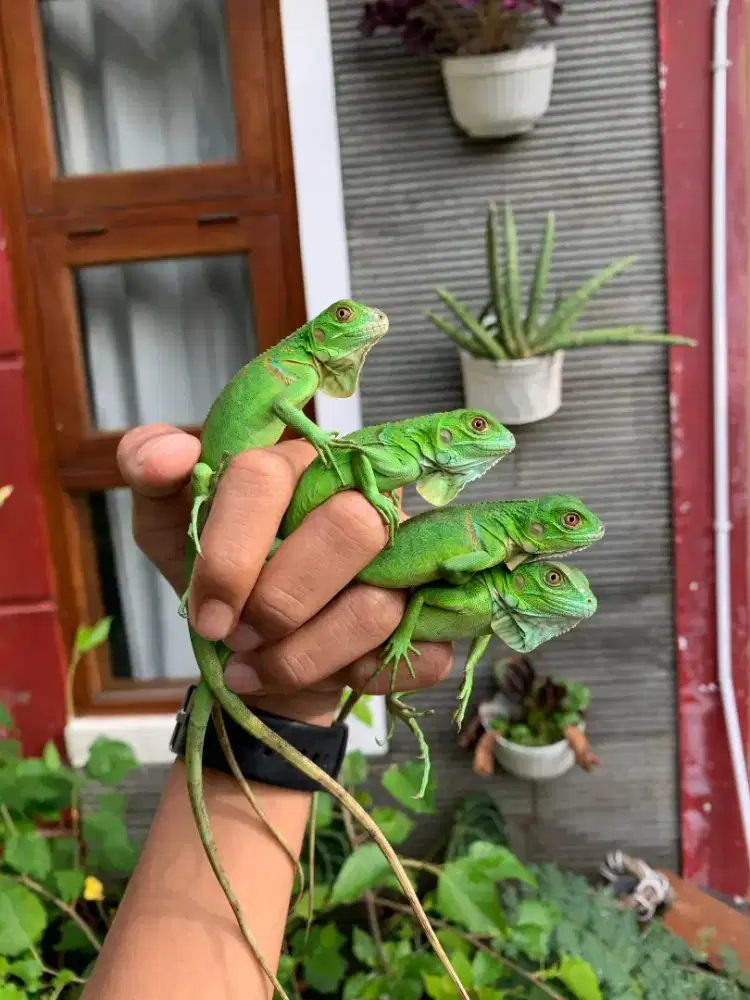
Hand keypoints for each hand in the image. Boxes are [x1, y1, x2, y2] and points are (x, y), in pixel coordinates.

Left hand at [117, 424, 452, 725]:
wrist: (258, 654)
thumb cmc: (222, 580)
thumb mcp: (169, 528)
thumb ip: (150, 471)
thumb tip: (173, 451)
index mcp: (298, 463)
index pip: (267, 475)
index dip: (230, 554)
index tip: (207, 615)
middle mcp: (364, 498)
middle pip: (349, 528)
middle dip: (281, 602)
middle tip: (238, 638)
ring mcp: (406, 559)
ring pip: (377, 605)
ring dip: (304, 656)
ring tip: (256, 670)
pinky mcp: (431, 619)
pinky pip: (420, 655)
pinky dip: (364, 678)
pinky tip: (329, 678)